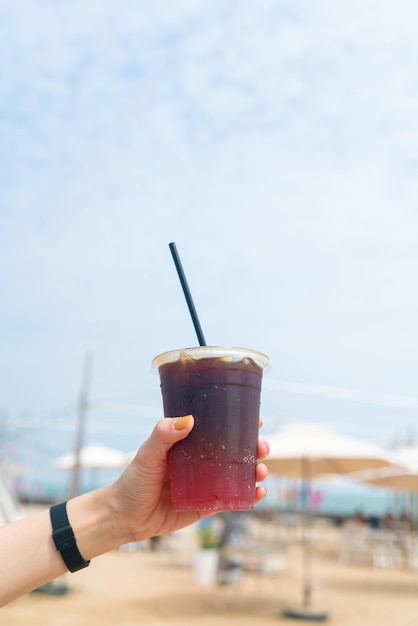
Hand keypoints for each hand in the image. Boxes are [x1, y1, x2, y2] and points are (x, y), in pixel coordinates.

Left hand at [110, 415, 268, 543]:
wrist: (123, 517)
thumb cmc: (133, 481)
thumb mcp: (148, 454)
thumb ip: (164, 435)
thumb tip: (189, 420)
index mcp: (188, 444)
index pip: (218, 429)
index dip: (239, 423)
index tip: (257, 419)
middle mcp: (200, 462)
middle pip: (234, 452)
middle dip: (253, 448)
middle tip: (262, 447)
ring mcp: (205, 485)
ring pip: (237, 475)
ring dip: (254, 471)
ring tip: (261, 471)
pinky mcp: (205, 507)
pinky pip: (231, 500)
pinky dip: (247, 496)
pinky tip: (258, 493)